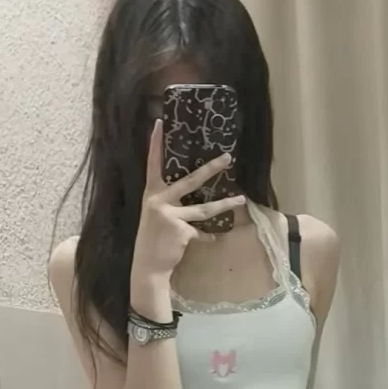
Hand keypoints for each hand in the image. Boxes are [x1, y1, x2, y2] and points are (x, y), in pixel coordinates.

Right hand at [131, 121, 244, 284]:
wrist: (148, 265)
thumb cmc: (152, 238)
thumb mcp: (154, 214)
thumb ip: (168, 201)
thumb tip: (188, 192)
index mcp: (151, 192)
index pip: (153, 163)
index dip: (156, 143)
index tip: (160, 123)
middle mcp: (159, 200)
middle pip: (190, 180)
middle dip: (211, 169)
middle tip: (228, 158)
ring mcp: (170, 215)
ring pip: (203, 208)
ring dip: (224, 204)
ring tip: (240, 200)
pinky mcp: (181, 230)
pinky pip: (200, 232)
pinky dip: (207, 236)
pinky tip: (214, 238)